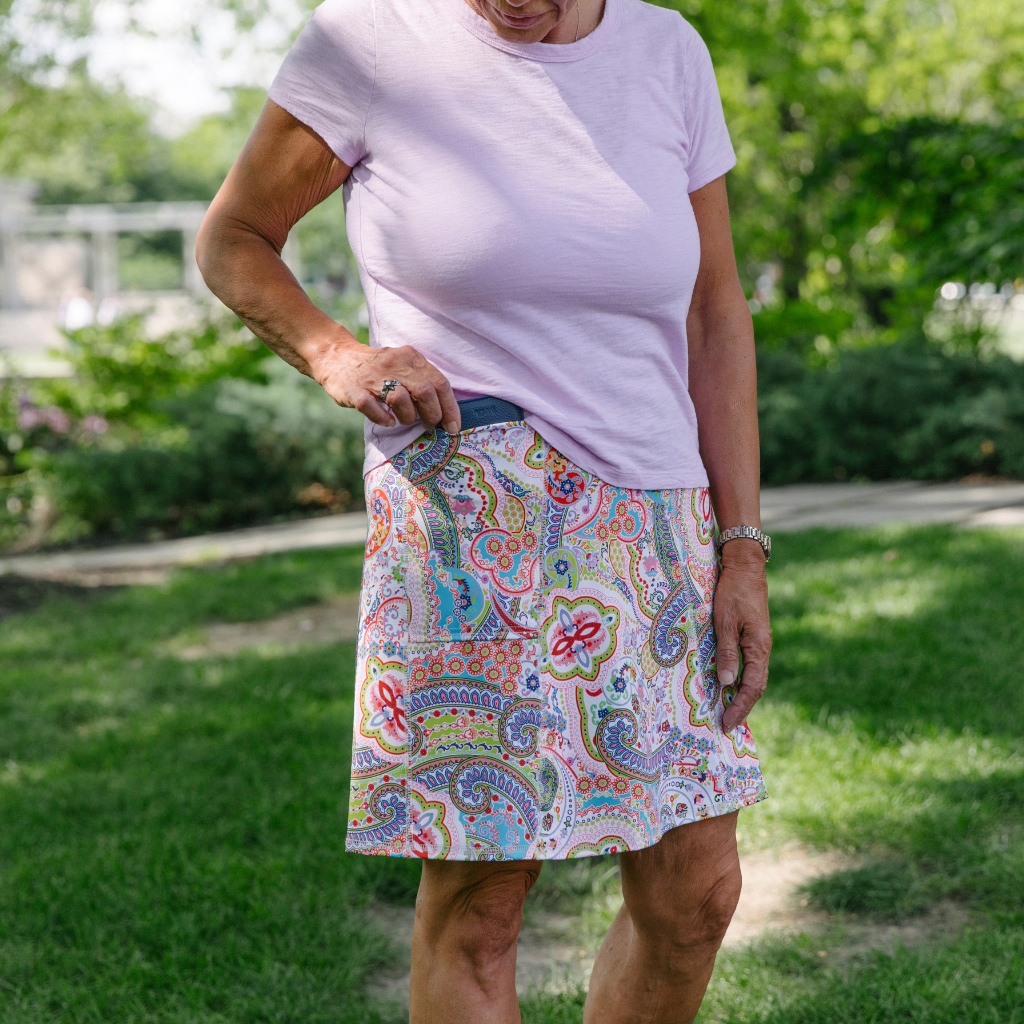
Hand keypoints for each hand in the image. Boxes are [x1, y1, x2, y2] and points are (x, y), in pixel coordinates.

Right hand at [310, 338, 461, 432]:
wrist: (336, 357)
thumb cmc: (378, 369)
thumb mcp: (404, 365)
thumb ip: (423, 382)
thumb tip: (447, 413)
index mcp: (411, 357)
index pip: (440, 383)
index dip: (450, 408)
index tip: (453, 426)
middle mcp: (394, 363)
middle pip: (425, 391)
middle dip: (432, 415)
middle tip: (429, 425)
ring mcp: (373, 376)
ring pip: (401, 399)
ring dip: (408, 417)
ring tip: (404, 420)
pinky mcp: (355, 390)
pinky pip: (374, 409)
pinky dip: (385, 419)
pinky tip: (388, 421)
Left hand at [714, 539, 771, 731]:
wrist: (745, 567)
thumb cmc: (733, 592)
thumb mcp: (724, 622)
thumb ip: (725, 652)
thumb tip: (725, 683)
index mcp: (758, 647)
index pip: (752, 687)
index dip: (740, 708)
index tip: (727, 724)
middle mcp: (762, 648)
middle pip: (756, 686)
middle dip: (742, 707)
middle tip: (726, 725)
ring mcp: (759, 643)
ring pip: (753, 677)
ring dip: (742, 696)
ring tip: (727, 711)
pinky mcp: (753, 636)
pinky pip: (749, 665)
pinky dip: (740, 680)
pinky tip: (728, 686)